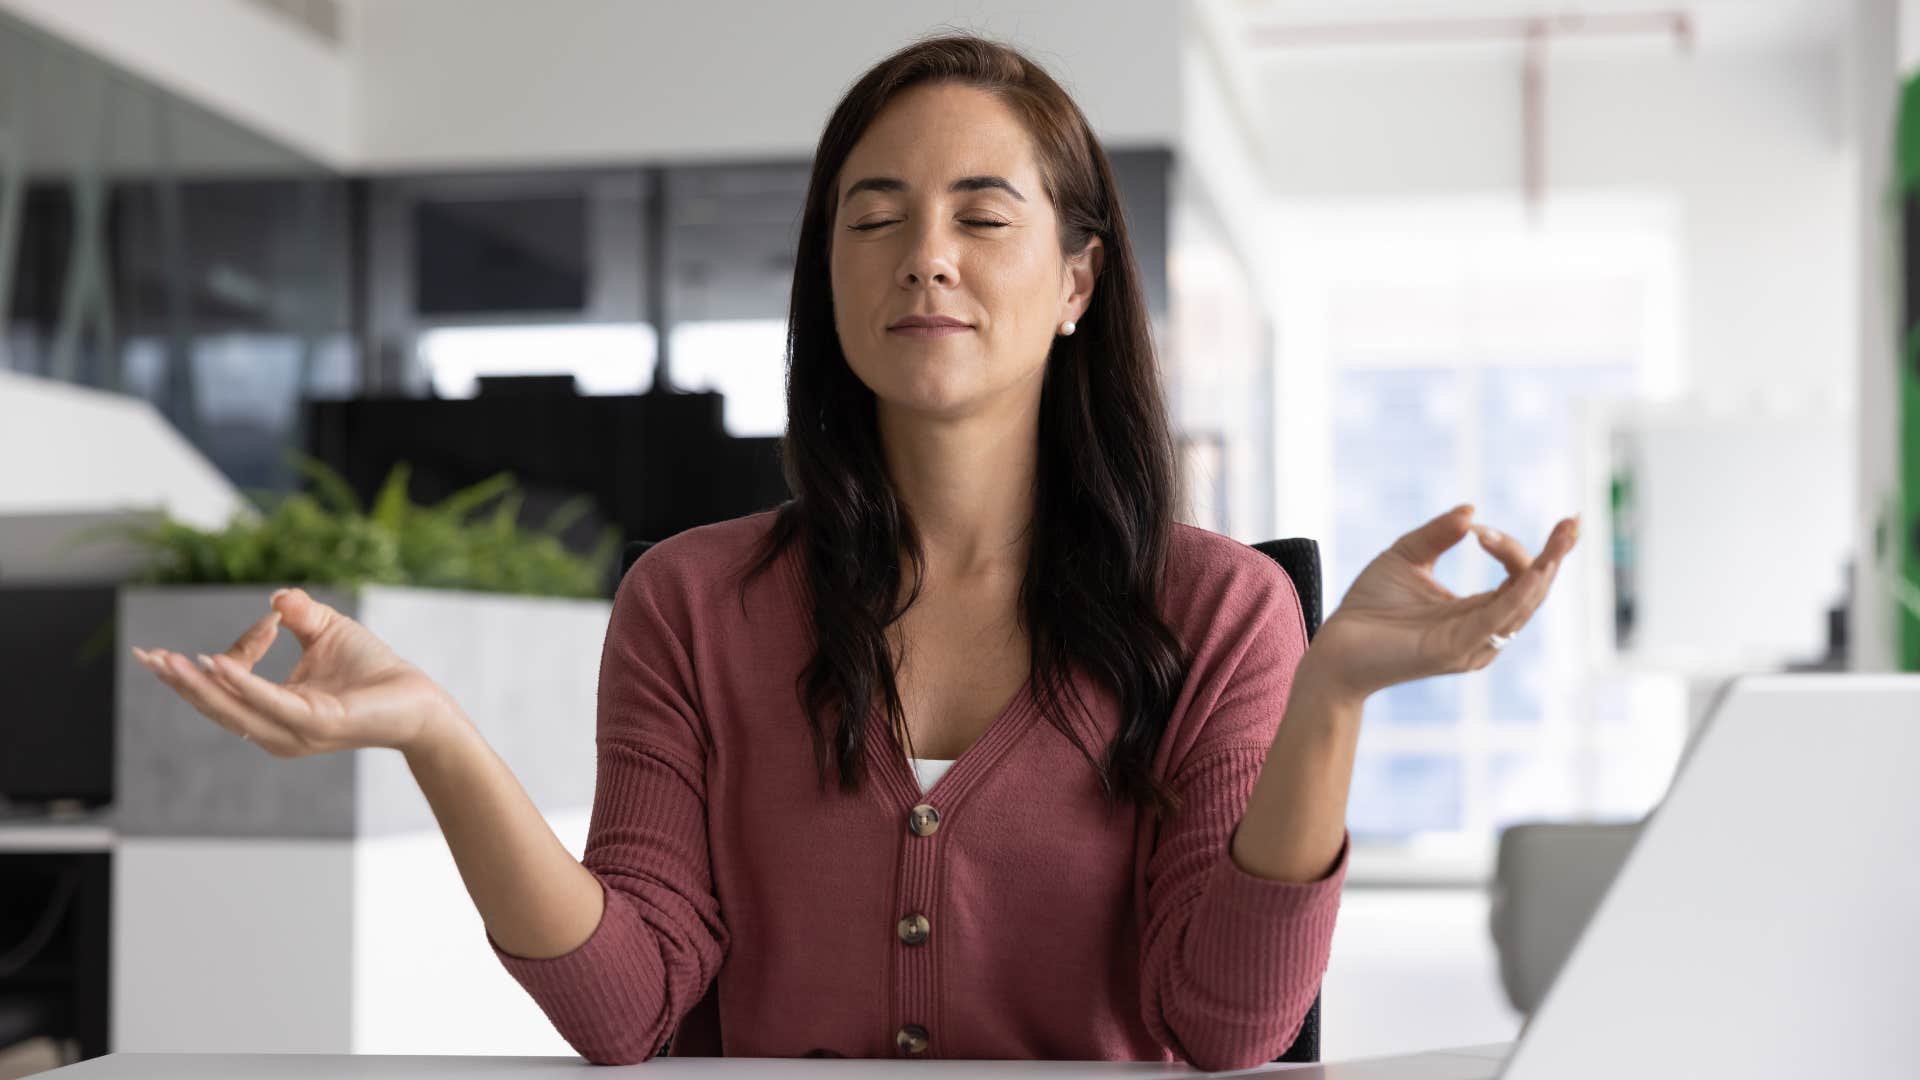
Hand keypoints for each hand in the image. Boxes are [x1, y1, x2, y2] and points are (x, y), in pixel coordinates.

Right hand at [130, 587, 463, 757]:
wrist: (418, 698)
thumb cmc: (374, 671)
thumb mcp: (327, 632)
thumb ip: (298, 615)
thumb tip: (274, 597)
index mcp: (273, 711)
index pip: (226, 689)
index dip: (215, 660)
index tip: (234, 631)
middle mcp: (276, 728)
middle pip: (216, 706)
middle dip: (178, 682)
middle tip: (145, 658)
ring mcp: (294, 729)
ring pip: (234, 708)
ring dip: (198, 684)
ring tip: (168, 662)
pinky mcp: (315, 724)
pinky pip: (270, 702)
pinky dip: (242, 683)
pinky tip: (216, 665)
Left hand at [1302, 505, 1579, 702]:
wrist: (1333, 646)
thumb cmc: (1367, 608)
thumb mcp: (1404, 557)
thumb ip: (1437, 534)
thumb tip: (1471, 511)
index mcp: (1474, 612)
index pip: (1518, 579)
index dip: (1518, 549)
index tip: (1483, 527)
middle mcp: (1481, 632)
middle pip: (1532, 592)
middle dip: (1555, 556)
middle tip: (1573, 522)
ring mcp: (1472, 645)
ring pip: (1523, 606)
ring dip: (1542, 570)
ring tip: (1561, 538)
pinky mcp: (1454, 650)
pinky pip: (1497, 621)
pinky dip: (1518, 594)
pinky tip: (1533, 570)